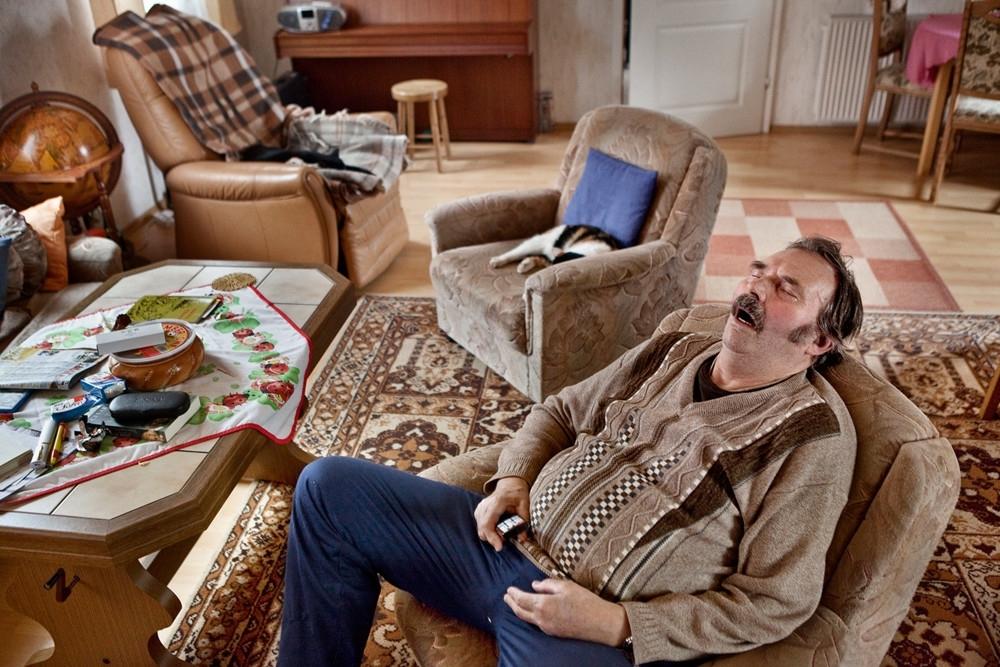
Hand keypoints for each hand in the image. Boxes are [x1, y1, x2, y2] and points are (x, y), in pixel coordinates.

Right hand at [474, 477, 529, 550]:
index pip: (488, 524)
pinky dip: (487, 531)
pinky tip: (496, 529)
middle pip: (482, 529)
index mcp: (497, 502)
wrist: (510, 484)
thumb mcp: (525, 506)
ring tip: (502, 534)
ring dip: (490, 535)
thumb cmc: (517, 494)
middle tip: (504, 541)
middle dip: (492, 539)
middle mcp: (485, 505)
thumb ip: (523, 522)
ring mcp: (480, 507)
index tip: (499, 547)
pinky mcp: (479, 510)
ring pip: (480, 528)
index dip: (492, 538)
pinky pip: (480, 525)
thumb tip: (522, 539)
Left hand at [503, 578, 629, 646]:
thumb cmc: (585, 601)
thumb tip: (534, 585)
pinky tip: (531, 611)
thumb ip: (547, 585)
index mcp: (543, 605)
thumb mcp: (566, 586)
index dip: (513, 593)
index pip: (521, 599)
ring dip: (518, 610)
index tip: (509, 588)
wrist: (600, 623)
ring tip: (514, 603)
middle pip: (520, 611)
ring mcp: (547, 627)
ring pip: (527, 619)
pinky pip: (536, 623)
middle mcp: (542, 619)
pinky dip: (529, 616)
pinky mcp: (554, 632)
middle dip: (511, 603)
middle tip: (506, 596)